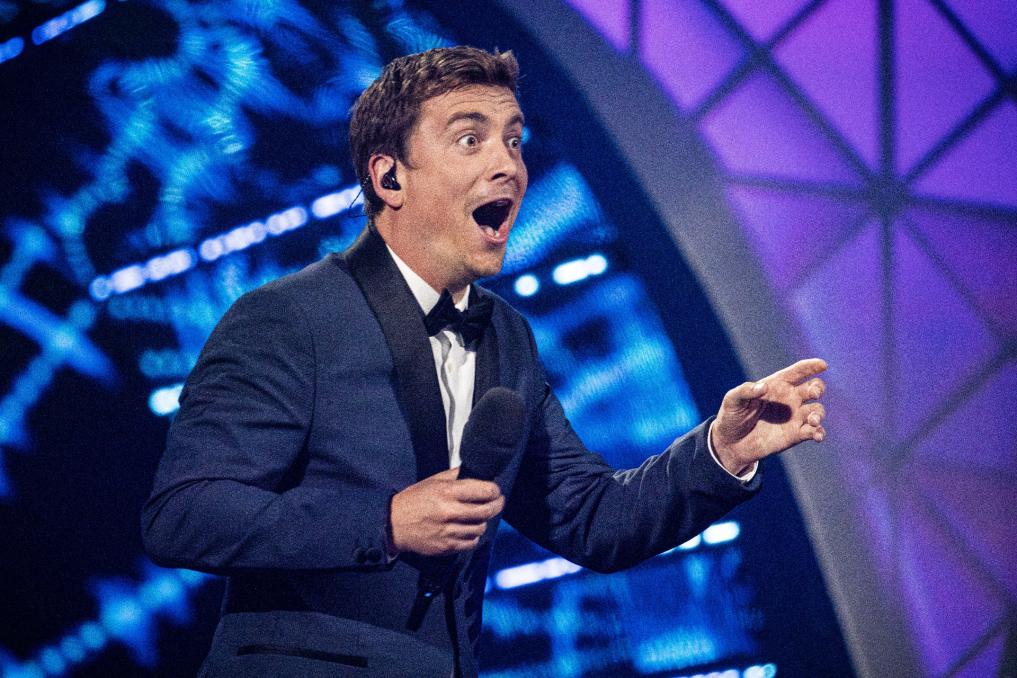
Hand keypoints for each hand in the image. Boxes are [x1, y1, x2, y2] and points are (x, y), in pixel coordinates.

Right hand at [388, 467, 504, 556]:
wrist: (393, 524)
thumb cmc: (413, 500)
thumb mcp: (432, 481)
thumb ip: (454, 476)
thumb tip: (474, 471)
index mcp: (447, 492)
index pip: (484, 491)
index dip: (495, 490)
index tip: (496, 490)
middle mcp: (450, 511)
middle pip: (487, 510)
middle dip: (497, 505)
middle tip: (498, 502)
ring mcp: (449, 531)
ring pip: (481, 527)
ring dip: (484, 521)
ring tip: (480, 516)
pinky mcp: (447, 546)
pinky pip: (471, 542)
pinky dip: (474, 536)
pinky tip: (470, 530)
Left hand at [711, 358, 827, 474]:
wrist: (731, 443)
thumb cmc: (731, 416)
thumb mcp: (732, 400)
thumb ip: (744, 391)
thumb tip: (763, 387)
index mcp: (776, 385)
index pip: (797, 372)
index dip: (811, 366)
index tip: (822, 365)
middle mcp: (789, 398)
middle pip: (814, 387)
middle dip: (818, 388)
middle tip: (812, 393)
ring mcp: (794, 417)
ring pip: (817, 410)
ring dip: (819, 413)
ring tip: (812, 420)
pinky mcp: (796, 435)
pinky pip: (814, 432)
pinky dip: (819, 433)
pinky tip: (816, 435)